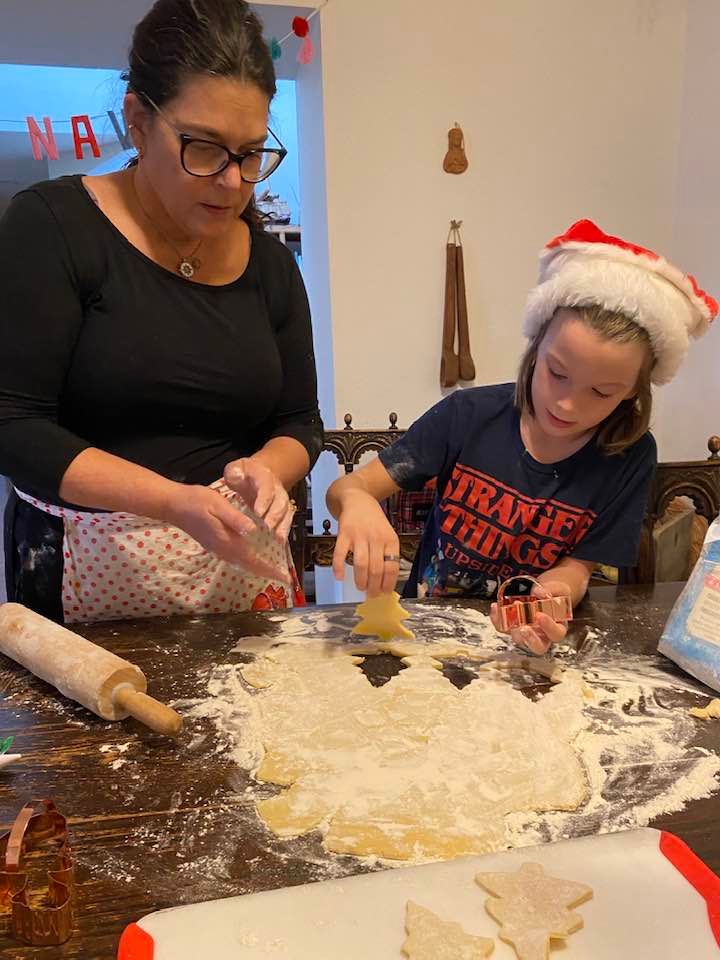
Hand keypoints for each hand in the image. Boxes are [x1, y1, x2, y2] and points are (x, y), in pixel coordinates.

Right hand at [165, 483, 289, 582]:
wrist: (174, 506)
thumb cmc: (197, 501)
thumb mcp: (218, 505)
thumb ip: (235, 519)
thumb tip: (253, 531)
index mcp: (227, 541)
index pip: (253, 560)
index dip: (270, 570)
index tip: (285, 577)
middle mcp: (223, 550)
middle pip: (249, 566)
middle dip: (267, 573)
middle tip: (285, 577)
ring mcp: (218, 549)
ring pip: (242, 564)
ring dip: (258, 569)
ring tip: (274, 570)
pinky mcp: (214, 546)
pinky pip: (235, 559)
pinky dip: (248, 562)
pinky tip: (254, 558)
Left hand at [224, 458, 293, 540]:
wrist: (257, 473)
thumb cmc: (244, 474)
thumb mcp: (236, 468)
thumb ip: (234, 472)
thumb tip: (237, 477)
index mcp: (264, 477)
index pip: (266, 488)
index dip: (264, 500)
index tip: (258, 513)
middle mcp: (277, 488)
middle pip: (280, 502)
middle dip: (274, 516)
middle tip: (267, 528)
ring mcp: (281, 499)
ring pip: (286, 512)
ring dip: (282, 525)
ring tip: (277, 538)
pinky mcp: (283, 509)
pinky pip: (287, 519)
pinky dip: (284, 530)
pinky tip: (281, 542)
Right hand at [332, 490, 400, 595]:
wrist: (358, 499)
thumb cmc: (374, 521)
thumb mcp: (387, 534)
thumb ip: (387, 554)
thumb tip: (385, 581)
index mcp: (390, 539)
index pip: (392, 566)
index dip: (388, 583)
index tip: (384, 593)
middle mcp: (376, 538)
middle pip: (377, 568)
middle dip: (374, 586)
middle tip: (371, 595)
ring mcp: (359, 535)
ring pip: (361, 564)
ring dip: (360, 580)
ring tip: (360, 588)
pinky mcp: (344, 533)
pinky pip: (340, 553)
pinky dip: (339, 567)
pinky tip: (340, 577)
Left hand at [490, 579, 569, 655]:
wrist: (542, 593)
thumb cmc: (553, 595)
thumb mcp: (558, 588)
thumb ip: (550, 590)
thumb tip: (539, 593)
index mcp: (557, 627)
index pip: (556, 634)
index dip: (548, 627)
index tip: (539, 615)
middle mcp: (542, 635)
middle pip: (538, 646)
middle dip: (529, 639)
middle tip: (523, 628)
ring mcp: (526, 633)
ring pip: (518, 639)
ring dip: (512, 626)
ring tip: (509, 608)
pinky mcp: (512, 627)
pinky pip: (503, 628)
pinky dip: (497, 618)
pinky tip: (496, 607)